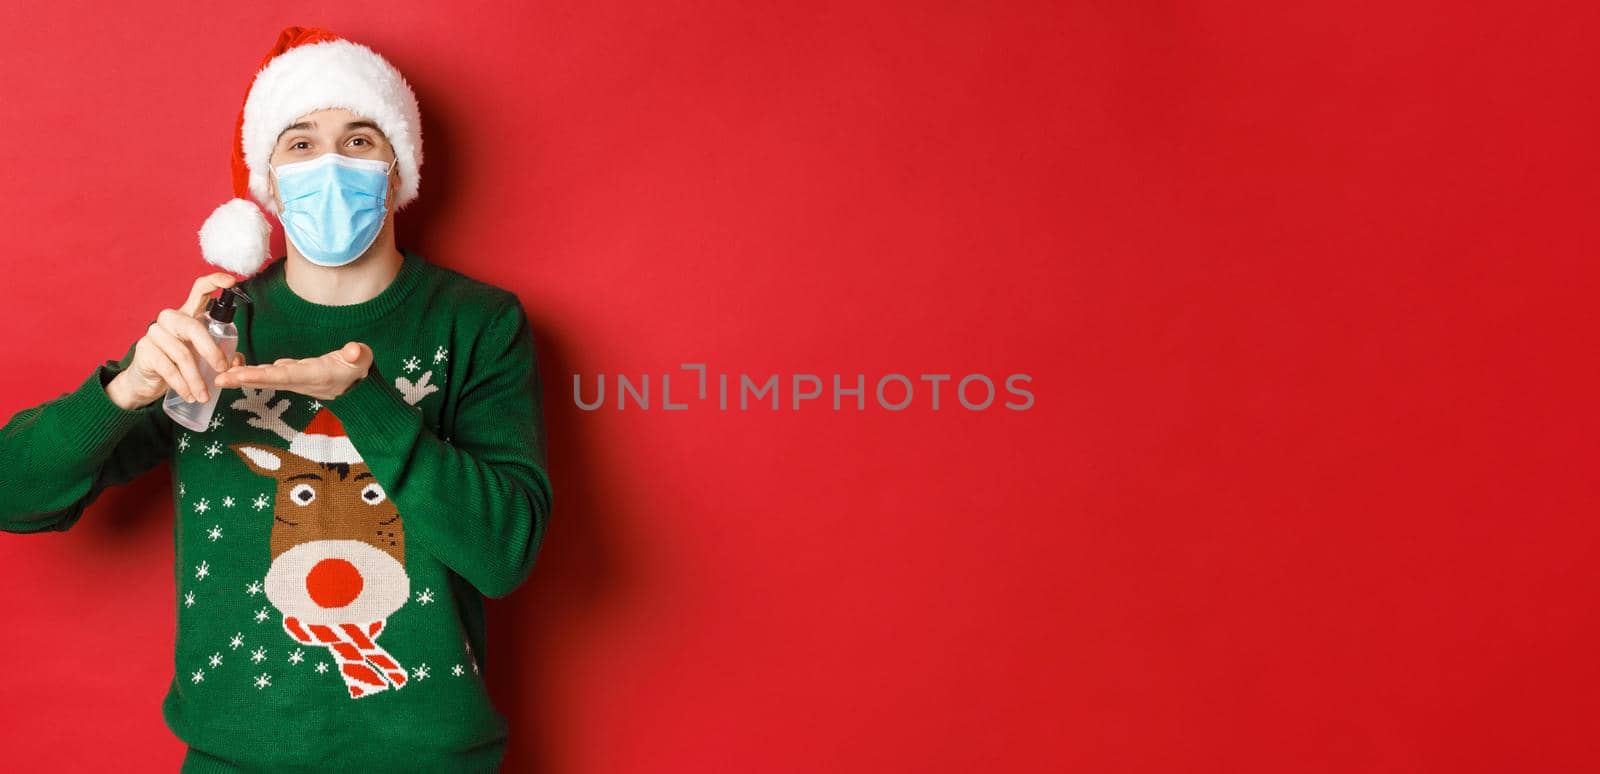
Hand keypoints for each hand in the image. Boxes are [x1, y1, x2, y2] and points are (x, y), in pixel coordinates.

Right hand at [106, 272, 243, 410]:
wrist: (147, 383)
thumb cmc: (180, 365)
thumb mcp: (203, 358)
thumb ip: (222, 355)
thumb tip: (237, 362)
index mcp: (188, 315)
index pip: (199, 291)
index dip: (214, 282)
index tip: (231, 281)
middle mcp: (170, 319)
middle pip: (193, 327)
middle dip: (211, 350)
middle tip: (222, 370)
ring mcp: (155, 333)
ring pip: (182, 354)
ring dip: (197, 379)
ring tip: (205, 396)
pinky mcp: (144, 350)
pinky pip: (168, 368)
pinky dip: (182, 385)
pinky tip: (190, 396)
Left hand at [213, 342, 372, 400]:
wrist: (356, 385)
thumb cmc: (357, 369)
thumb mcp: (362, 360)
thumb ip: (358, 355)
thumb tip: (355, 350)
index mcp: (314, 375)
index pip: (285, 375)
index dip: (262, 375)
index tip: (241, 375)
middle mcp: (300, 380)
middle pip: (268, 380)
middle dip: (243, 379)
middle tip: (219, 379)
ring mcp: (293, 378)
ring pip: (263, 378)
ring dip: (241, 377)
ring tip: (219, 375)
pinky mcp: (289, 374)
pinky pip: (265, 374)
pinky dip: (248, 372)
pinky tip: (232, 368)